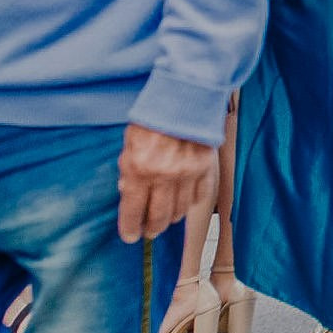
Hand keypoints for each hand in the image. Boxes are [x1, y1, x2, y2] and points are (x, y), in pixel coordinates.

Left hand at [117, 125, 217, 243]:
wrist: (183, 97)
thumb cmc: (153, 118)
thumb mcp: (129, 145)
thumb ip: (128, 171)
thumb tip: (127, 193)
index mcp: (139, 170)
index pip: (132, 211)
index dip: (130, 228)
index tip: (130, 236)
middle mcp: (164, 176)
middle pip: (158, 217)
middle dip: (151, 228)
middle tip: (148, 232)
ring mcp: (187, 173)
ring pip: (180, 210)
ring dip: (171, 218)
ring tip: (165, 218)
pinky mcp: (205, 168)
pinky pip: (200, 196)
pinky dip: (191, 203)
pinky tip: (184, 203)